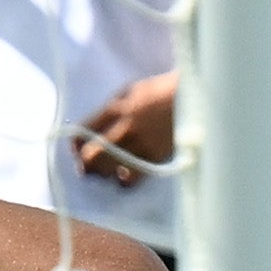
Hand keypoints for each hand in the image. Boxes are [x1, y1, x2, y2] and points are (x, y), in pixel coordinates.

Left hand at [70, 70, 179, 184]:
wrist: (194, 98)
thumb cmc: (161, 91)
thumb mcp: (131, 91)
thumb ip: (111, 109)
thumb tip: (92, 129)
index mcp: (115, 108)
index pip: (83, 132)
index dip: (76, 144)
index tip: (77, 149)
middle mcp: (124, 128)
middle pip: (91, 155)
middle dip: (85, 163)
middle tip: (87, 167)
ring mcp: (140, 144)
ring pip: (108, 169)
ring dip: (102, 173)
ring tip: (105, 172)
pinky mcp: (155, 157)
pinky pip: (130, 178)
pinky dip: (123, 180)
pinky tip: (124, 175)